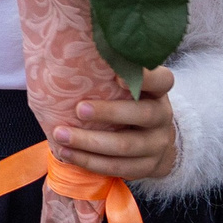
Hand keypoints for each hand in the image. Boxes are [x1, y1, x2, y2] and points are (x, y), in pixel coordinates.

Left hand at [51, 64, 179, 182]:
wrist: (153, 143)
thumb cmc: (127, 104)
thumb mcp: (127, 88)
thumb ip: (109, 74)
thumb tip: (68, 55)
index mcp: (158, 91)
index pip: (162, 80)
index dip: (146, 78)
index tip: (117, 76)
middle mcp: (162, 116)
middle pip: (142, 114)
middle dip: (108, 113)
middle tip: (78, 109)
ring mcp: (157, 144)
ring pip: (125, 146)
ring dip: (90, 142)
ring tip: (61, 135)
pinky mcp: (147, 167)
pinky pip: (117, 167)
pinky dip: (89, 161)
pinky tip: (67, 153)